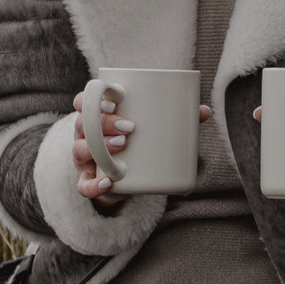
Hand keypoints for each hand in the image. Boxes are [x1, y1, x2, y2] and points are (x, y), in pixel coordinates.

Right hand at [75, 93, 209, 211]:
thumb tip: (204, 111)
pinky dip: (92, 186)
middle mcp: (85, 135)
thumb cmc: (138, 143)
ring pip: (80, 150)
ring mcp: (84, 159)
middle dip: (105, 123)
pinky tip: (108, 183)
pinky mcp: (88, 181)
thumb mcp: (151, 129)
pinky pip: (82, 185)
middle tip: (130, 127)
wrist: (128, 178)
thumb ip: (176, 119)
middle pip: (84, 124)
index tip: (112, 100)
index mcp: (97, 116)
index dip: (91, 98)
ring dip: (100, 147)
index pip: (84, 101)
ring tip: (123, 145)